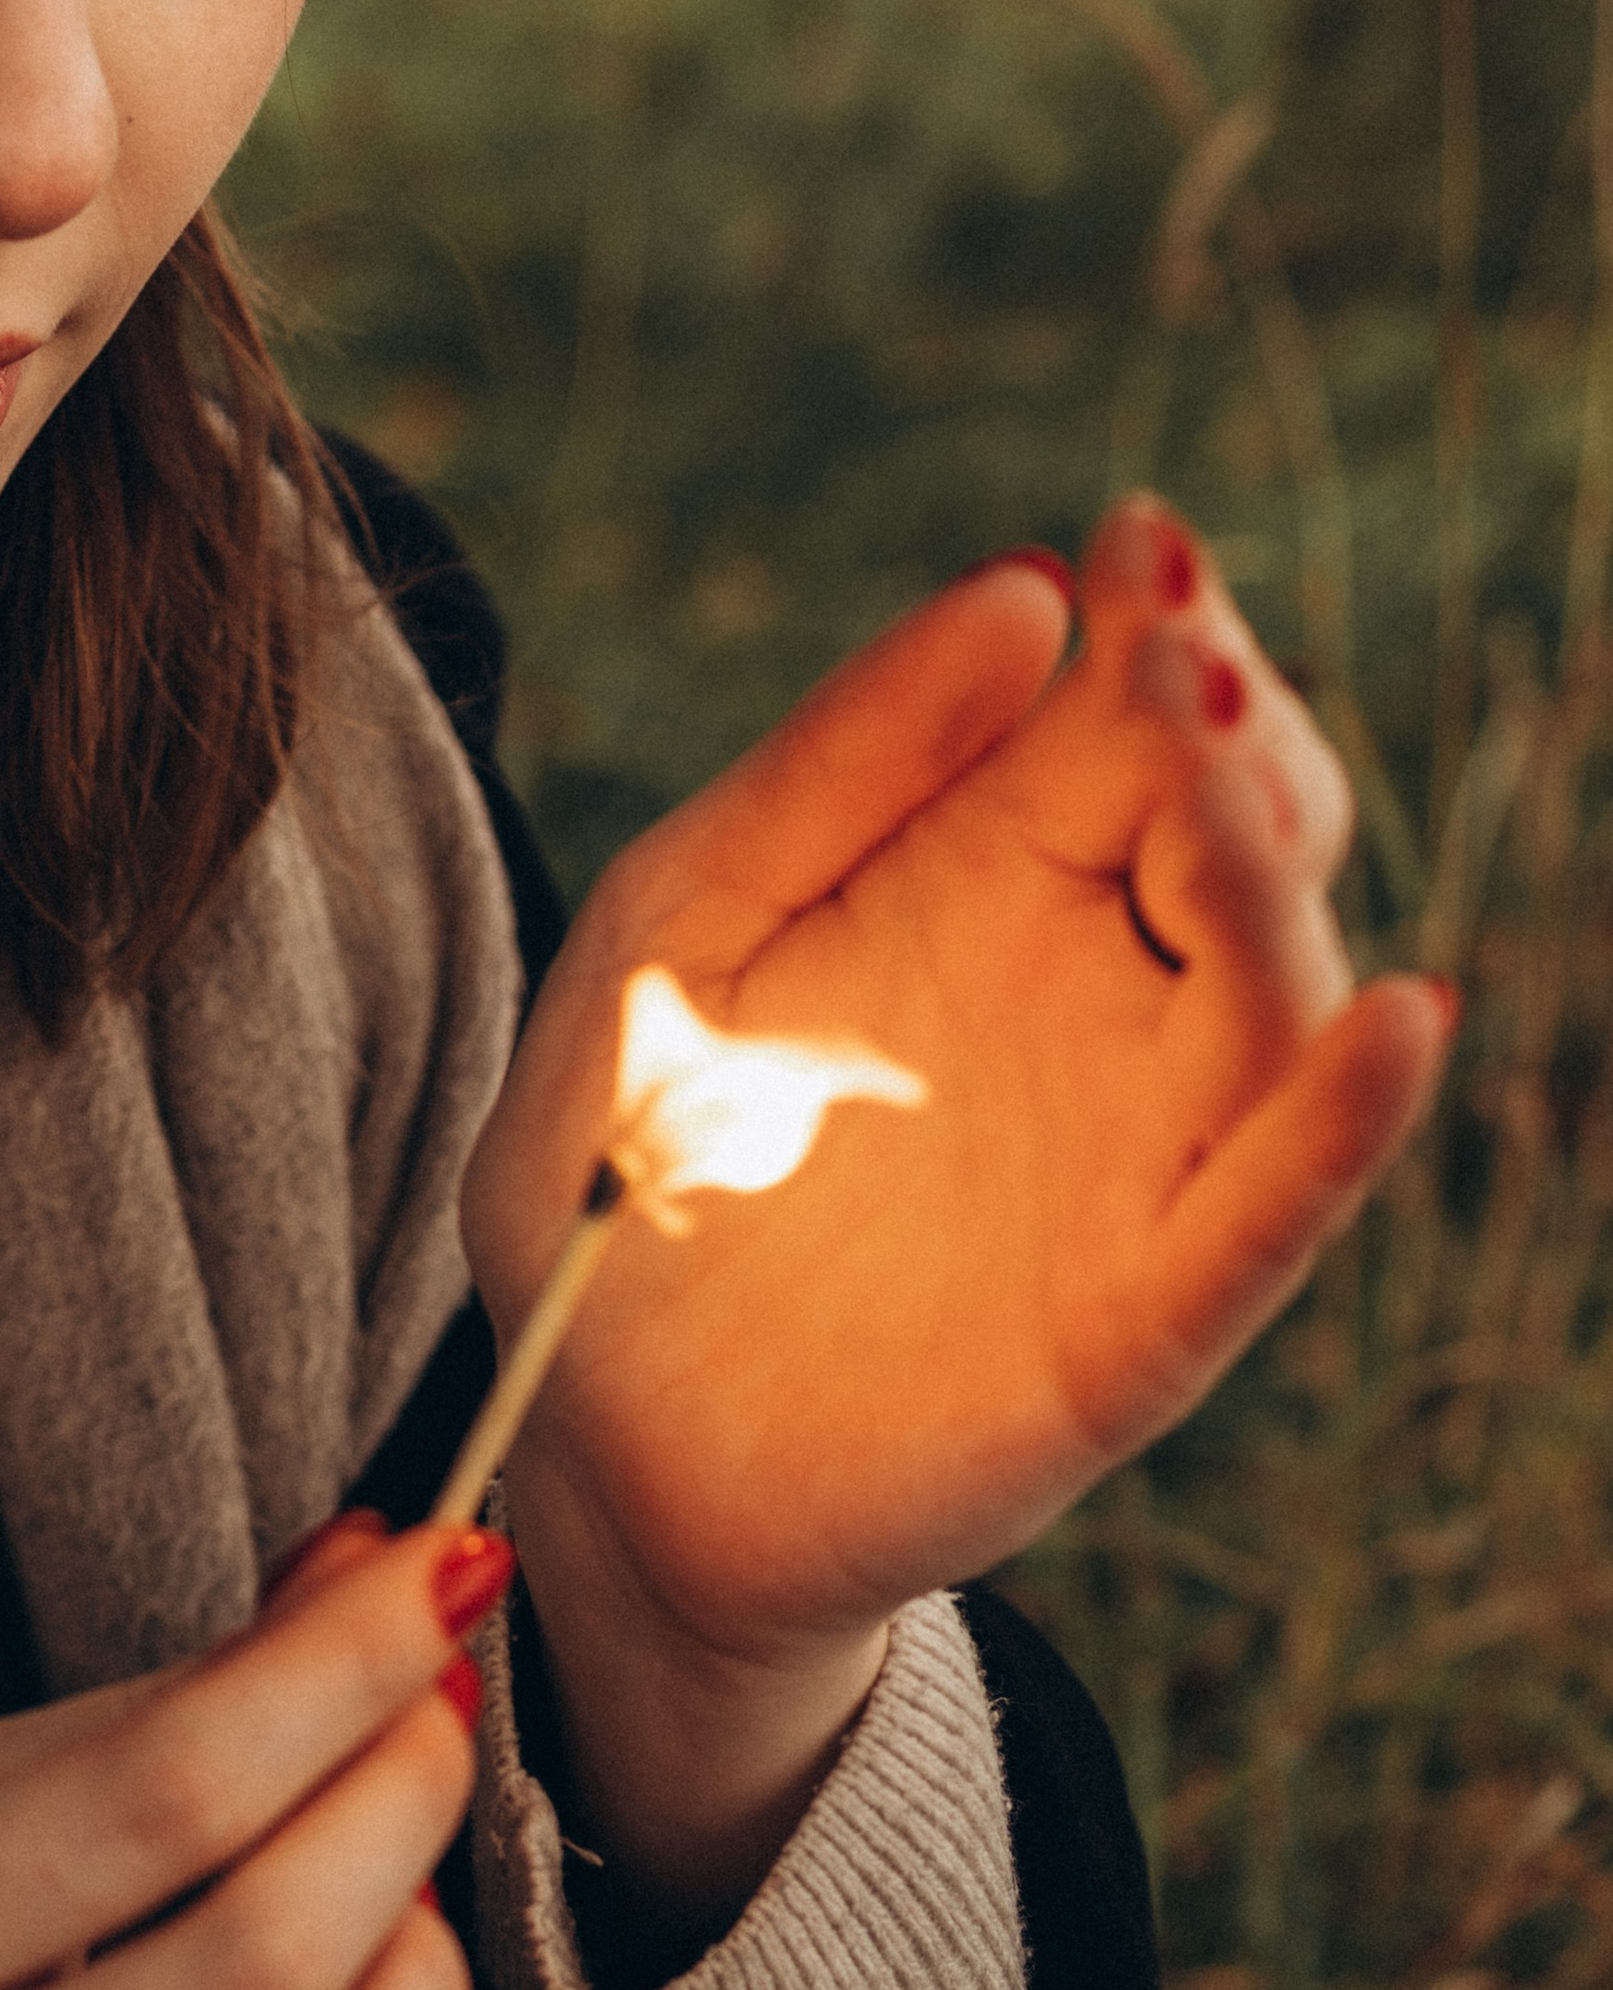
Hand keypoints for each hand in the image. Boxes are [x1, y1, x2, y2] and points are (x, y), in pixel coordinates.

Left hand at [463, 498, 1447, 1912]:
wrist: (597, 1445)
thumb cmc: (627, 1171)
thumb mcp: (681, 928)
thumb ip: (835, 765)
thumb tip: (1025, 586)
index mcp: (993, 879)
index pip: (1135, 718)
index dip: (1160, 624)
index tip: (1136, 544)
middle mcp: (1099, 1002)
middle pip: (1242, 830)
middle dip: (1230, 731)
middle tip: (1174, 656)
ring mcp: (1135, 1159)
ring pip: (1276, 999)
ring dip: (1265, 882)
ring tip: (1209, 784)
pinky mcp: (1139, 1320)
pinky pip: (1271, 1213)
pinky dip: (1343, 1125)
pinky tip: (1391, 1024)